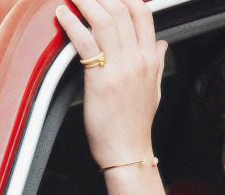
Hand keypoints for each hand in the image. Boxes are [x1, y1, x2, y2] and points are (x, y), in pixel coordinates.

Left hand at [55, 0, 167, 167]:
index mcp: (151, 60)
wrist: (128, 150)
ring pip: (105, 20)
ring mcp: (121, 68)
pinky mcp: (101, 80)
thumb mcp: (154, 90)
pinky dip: (72, 24)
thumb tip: (162, 45)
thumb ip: (157, 63)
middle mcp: (138, 59)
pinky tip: (62, 13)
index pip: (142, 13)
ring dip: (87, 1)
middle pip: (122, 10)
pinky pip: (86, 43)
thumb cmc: (136, 124)